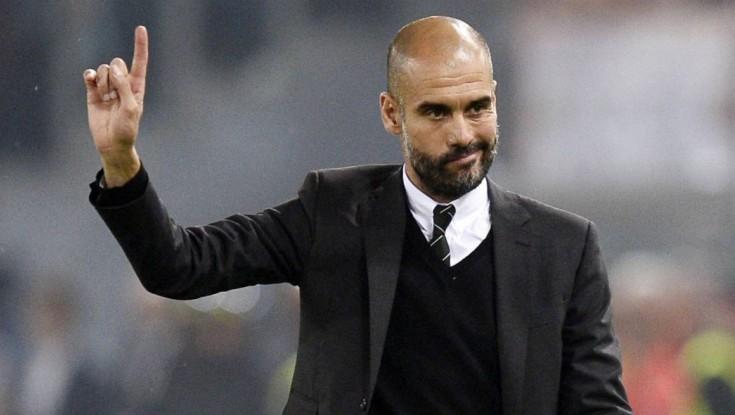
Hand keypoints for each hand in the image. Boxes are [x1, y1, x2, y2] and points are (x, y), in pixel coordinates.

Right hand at [83, 26, 147, 185]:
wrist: (111, 143)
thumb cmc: (127, 129)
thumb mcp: (131, 109)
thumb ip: (124, 87)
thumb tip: (114, 68)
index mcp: (137, 87)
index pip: (139, 62)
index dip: (140, 45)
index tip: (141, 29)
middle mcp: (123, 84)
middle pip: (117, 63)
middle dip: (115, 75)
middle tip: (114, 94)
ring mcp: (108, 87)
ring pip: (103, 70)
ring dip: (103, 82)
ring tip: (105, 98)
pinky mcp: (93, 93)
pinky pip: (90, 76)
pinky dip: (90, 76)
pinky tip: (91, 81)